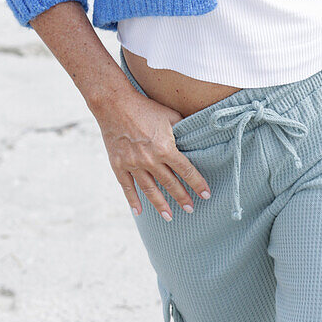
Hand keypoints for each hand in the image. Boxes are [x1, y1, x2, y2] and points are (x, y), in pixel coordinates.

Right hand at [96, 91, 211, 220]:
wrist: (116, 104)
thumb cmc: (146, 108)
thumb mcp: (170, 115)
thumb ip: (183, 128)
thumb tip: (196, 135)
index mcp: (166, 148)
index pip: (186, 171)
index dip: (197, 183)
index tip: (206, 194)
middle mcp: (150, 160)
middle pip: (170, 184)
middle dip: (182, 197)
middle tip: (191, 209)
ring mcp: (133, 164)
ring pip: (150, 190)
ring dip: (160, 204)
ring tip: (169, 216)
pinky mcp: (119, 165)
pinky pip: (127, 187)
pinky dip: (133, 200)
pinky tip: (139, 211)